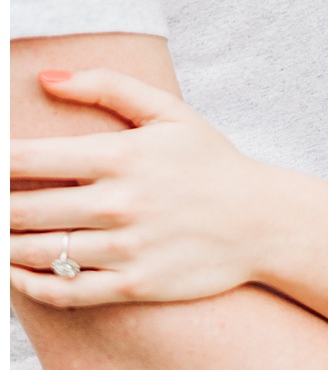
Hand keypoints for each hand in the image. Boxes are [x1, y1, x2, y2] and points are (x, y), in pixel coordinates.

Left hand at [10, 68, 274, 307]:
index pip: (31, 158)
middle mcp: (118, 203)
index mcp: (122, 155)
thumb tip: (47, 77)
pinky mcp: (131, 286)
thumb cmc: (209, 160)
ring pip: (37, 252)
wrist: (260, 220)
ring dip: (6, 244)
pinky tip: (16, 274)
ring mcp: (124, 248)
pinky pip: (64, 292)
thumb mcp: (167, 111)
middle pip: (23, 210)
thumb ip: (107, 86)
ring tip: (0, 233)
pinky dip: (29, 286)